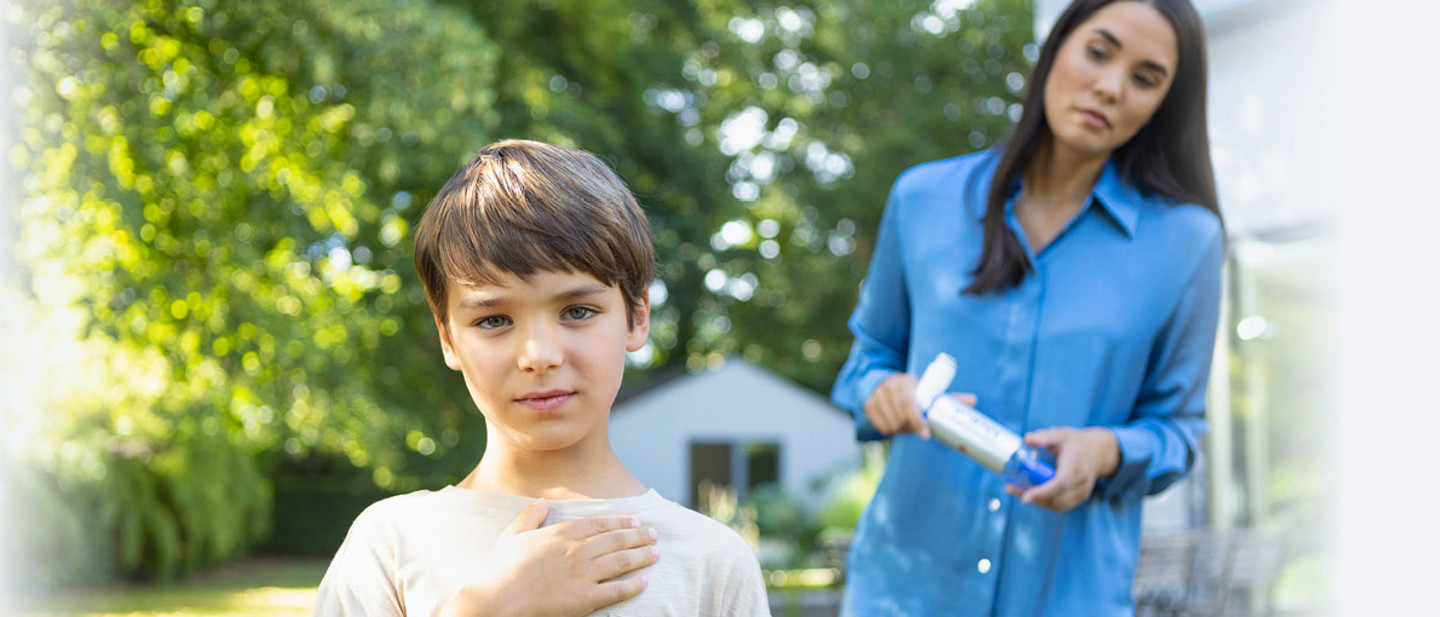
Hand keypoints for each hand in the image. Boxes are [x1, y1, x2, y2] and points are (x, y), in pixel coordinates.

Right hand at [439, 499, 659, 616]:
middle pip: (616, 540)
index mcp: (562, 533)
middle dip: (638, 536)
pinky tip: (644, 581)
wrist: (499, 599)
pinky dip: (633, 585)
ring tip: (656, 553)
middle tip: (654, 535)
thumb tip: (542, 502)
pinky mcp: (585, 598)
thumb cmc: (502, 569)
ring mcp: (583, 574)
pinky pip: (616, 590)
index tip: (635, 521)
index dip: (621, 522)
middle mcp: (577, 550)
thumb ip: (529, 516)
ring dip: (642, 556)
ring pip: (621, 561)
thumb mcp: (512, 535)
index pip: (600, 524)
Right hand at [864, 373, 976, 438]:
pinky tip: (895, 422)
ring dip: (901, 429)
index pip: (908, 402)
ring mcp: (876, 396)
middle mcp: (888, 386)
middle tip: (919, 429)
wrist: (887, 383)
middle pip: (900, 417)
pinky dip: (889, 429)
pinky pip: (881, 426)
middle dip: (911, 427)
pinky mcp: (868, 405)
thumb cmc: (915, 391)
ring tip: (906, 423)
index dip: (917, 420)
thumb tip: (973, 401)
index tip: (926, 435)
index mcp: (906, 380)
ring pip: (891, 424)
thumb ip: (950, 398)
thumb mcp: (930, 392)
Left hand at [1007, 427, 1119, 511]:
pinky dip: (1045, 502)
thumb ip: (1044, 437)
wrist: (1100, 452)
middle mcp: (1081, 483)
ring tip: (1018, 490)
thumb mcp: (1061, 435)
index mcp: (1076, 467)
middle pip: (1055, 498)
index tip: (1025, 498)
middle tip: (1011, 488)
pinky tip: (1032, 493)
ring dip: (1037, 501)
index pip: (1060, 484)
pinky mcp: (1080, 498)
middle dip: (1032, 496)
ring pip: (1056, 505)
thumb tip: (1027, 438)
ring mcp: (1082, 493)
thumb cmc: (1077, 442)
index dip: (1042, 493)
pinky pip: (1060, 505)